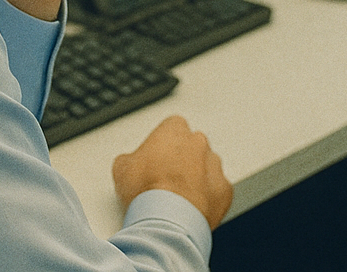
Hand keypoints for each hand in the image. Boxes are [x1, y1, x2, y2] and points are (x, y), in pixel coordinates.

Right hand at [113, 116, 233, 229]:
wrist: (168, 218)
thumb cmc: (147, 189)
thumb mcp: (122, 168)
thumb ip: (130, 159)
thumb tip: (128, 166)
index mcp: (174, 130)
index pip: (171, 128)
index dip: (161, 145)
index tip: (154, 159)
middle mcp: (198, 142)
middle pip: (191, 146)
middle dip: (181, 160)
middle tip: (165, 180)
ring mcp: (214, 165)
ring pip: (206, 168)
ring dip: (196, 178)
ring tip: (177, 198)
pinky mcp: (224, 189)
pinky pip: (215, 191)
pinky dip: (206, 198)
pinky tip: (190, 209)